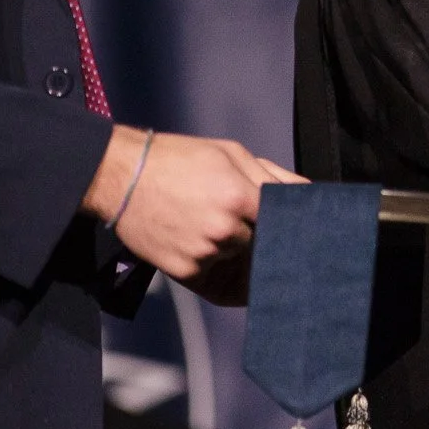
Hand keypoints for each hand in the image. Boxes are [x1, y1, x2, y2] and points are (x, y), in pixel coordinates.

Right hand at [85, 124, 302, 299]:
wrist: (120, 177)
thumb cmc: (178, 160)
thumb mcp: (230, 153)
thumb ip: (272, 176)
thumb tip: (308, 193)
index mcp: (240, 197)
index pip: (284, 220)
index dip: (288, 221)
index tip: (292, 224)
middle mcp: (225, 230)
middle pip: (263, 241)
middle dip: (259, 232)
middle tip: (241, 217)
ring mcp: (204, 255)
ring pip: (240, 257)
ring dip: (236, 246)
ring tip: (210, 221)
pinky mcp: (186, 273)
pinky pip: (218, 275)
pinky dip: (215, 261)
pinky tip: (199, 237)